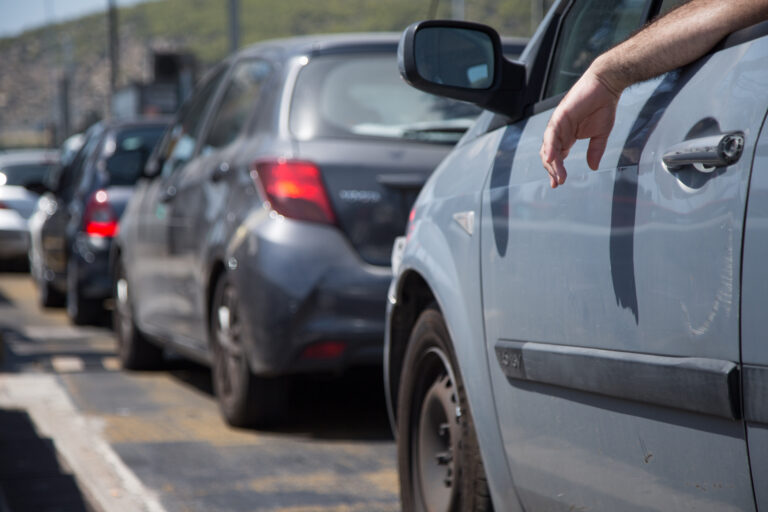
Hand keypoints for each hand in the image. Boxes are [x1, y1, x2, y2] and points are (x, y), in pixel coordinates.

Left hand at [540, 69, 621, 187]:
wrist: (607, 85)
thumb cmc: (603, 106)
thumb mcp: (601, 134)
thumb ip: (595, 151)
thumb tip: (593, 167)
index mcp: (567, 136)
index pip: (557, 157)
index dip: (556, 171)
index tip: (558, 184)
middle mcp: (560, 131)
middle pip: (550, 155)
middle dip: (553, 170)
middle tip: (558, 182)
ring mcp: (558, 124)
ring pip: (549, 147)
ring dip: (552, 163)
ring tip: (558, 176)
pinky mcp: (560, 116)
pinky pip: (552, 134)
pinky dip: (551, 147)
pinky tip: (551, 158)